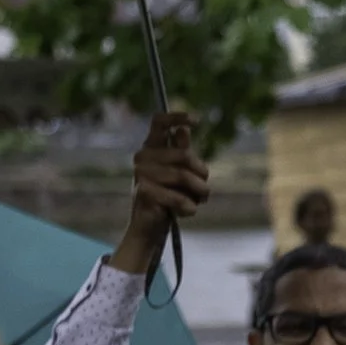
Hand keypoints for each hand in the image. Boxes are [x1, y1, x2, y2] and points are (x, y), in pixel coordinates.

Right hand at [110, 111, 208, 274]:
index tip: (196, 120)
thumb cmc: (168, 198)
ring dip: (199, 193)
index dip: (177, 117)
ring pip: (184, 176)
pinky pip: (180, 198)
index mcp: (151, 148)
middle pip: (185, 155)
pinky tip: (185, 212)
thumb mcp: (179, 174)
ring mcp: (141, 174)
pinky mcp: (144, 192)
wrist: (149, 228)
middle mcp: (143, 157)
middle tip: (204, 190)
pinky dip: (190, 208)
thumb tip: (184, 130)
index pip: (159, 122)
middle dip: (202, 174)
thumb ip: (182, 153)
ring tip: (198, 202)